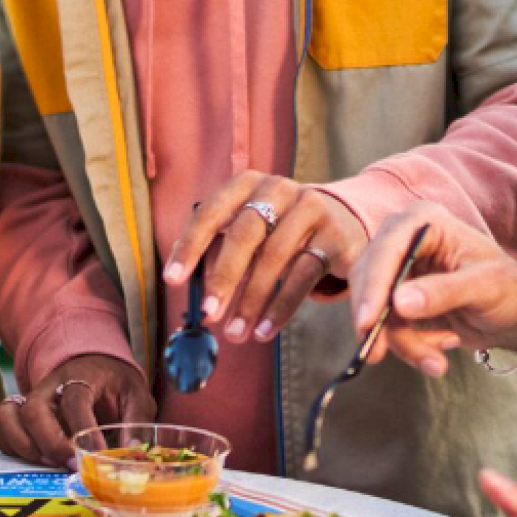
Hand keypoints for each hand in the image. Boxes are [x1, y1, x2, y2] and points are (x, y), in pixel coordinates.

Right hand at [0, 355, 155, 468]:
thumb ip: (135, 422)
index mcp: (80, 376)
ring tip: (50, 465)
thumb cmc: (115, 383)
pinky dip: (7, 447)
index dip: (83, 428)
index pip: (74, 400)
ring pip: (7, 416)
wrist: (95, 365)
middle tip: (69, 465)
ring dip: (24, 446)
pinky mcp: (17, 413)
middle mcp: (48, 385)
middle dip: (49, 443)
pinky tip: (32, 461)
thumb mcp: (136, 395)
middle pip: (33, 410)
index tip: (95, 453)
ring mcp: (28, 398)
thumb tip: (131, 453)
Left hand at [165, 173, 367, 344]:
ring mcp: (312, 208)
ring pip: (276, 256)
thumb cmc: (280, 229)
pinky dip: (281, 307)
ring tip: (236, 332)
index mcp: (249, 183)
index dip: (191, 246)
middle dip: (224, 278)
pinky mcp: (336, 235)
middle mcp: (281, 189)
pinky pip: (304, 275)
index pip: (212, 211)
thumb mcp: (248, 227)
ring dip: (251, 300)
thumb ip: (213, 244)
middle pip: (246, 234)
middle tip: (208, 314)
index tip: (173, 280)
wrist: (343, 221)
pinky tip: (265, 329)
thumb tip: (176, 273)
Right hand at [349, 203, 516, 376]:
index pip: (387, 250)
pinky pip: (387, 326)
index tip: (366, 322)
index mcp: (425, 222)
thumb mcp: (484, 287)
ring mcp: (397, 270)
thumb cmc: (507, 288)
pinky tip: (442, 346)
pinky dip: (410, 345)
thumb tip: (399, 302)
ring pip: (376, 310)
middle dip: (379, 323)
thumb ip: (444, 292)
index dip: (373, 286)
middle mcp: (403, 240)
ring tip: (436, 363)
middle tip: (377, 356)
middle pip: (370, 279)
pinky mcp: (396, 299)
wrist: (514, 313)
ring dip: (402, 343)